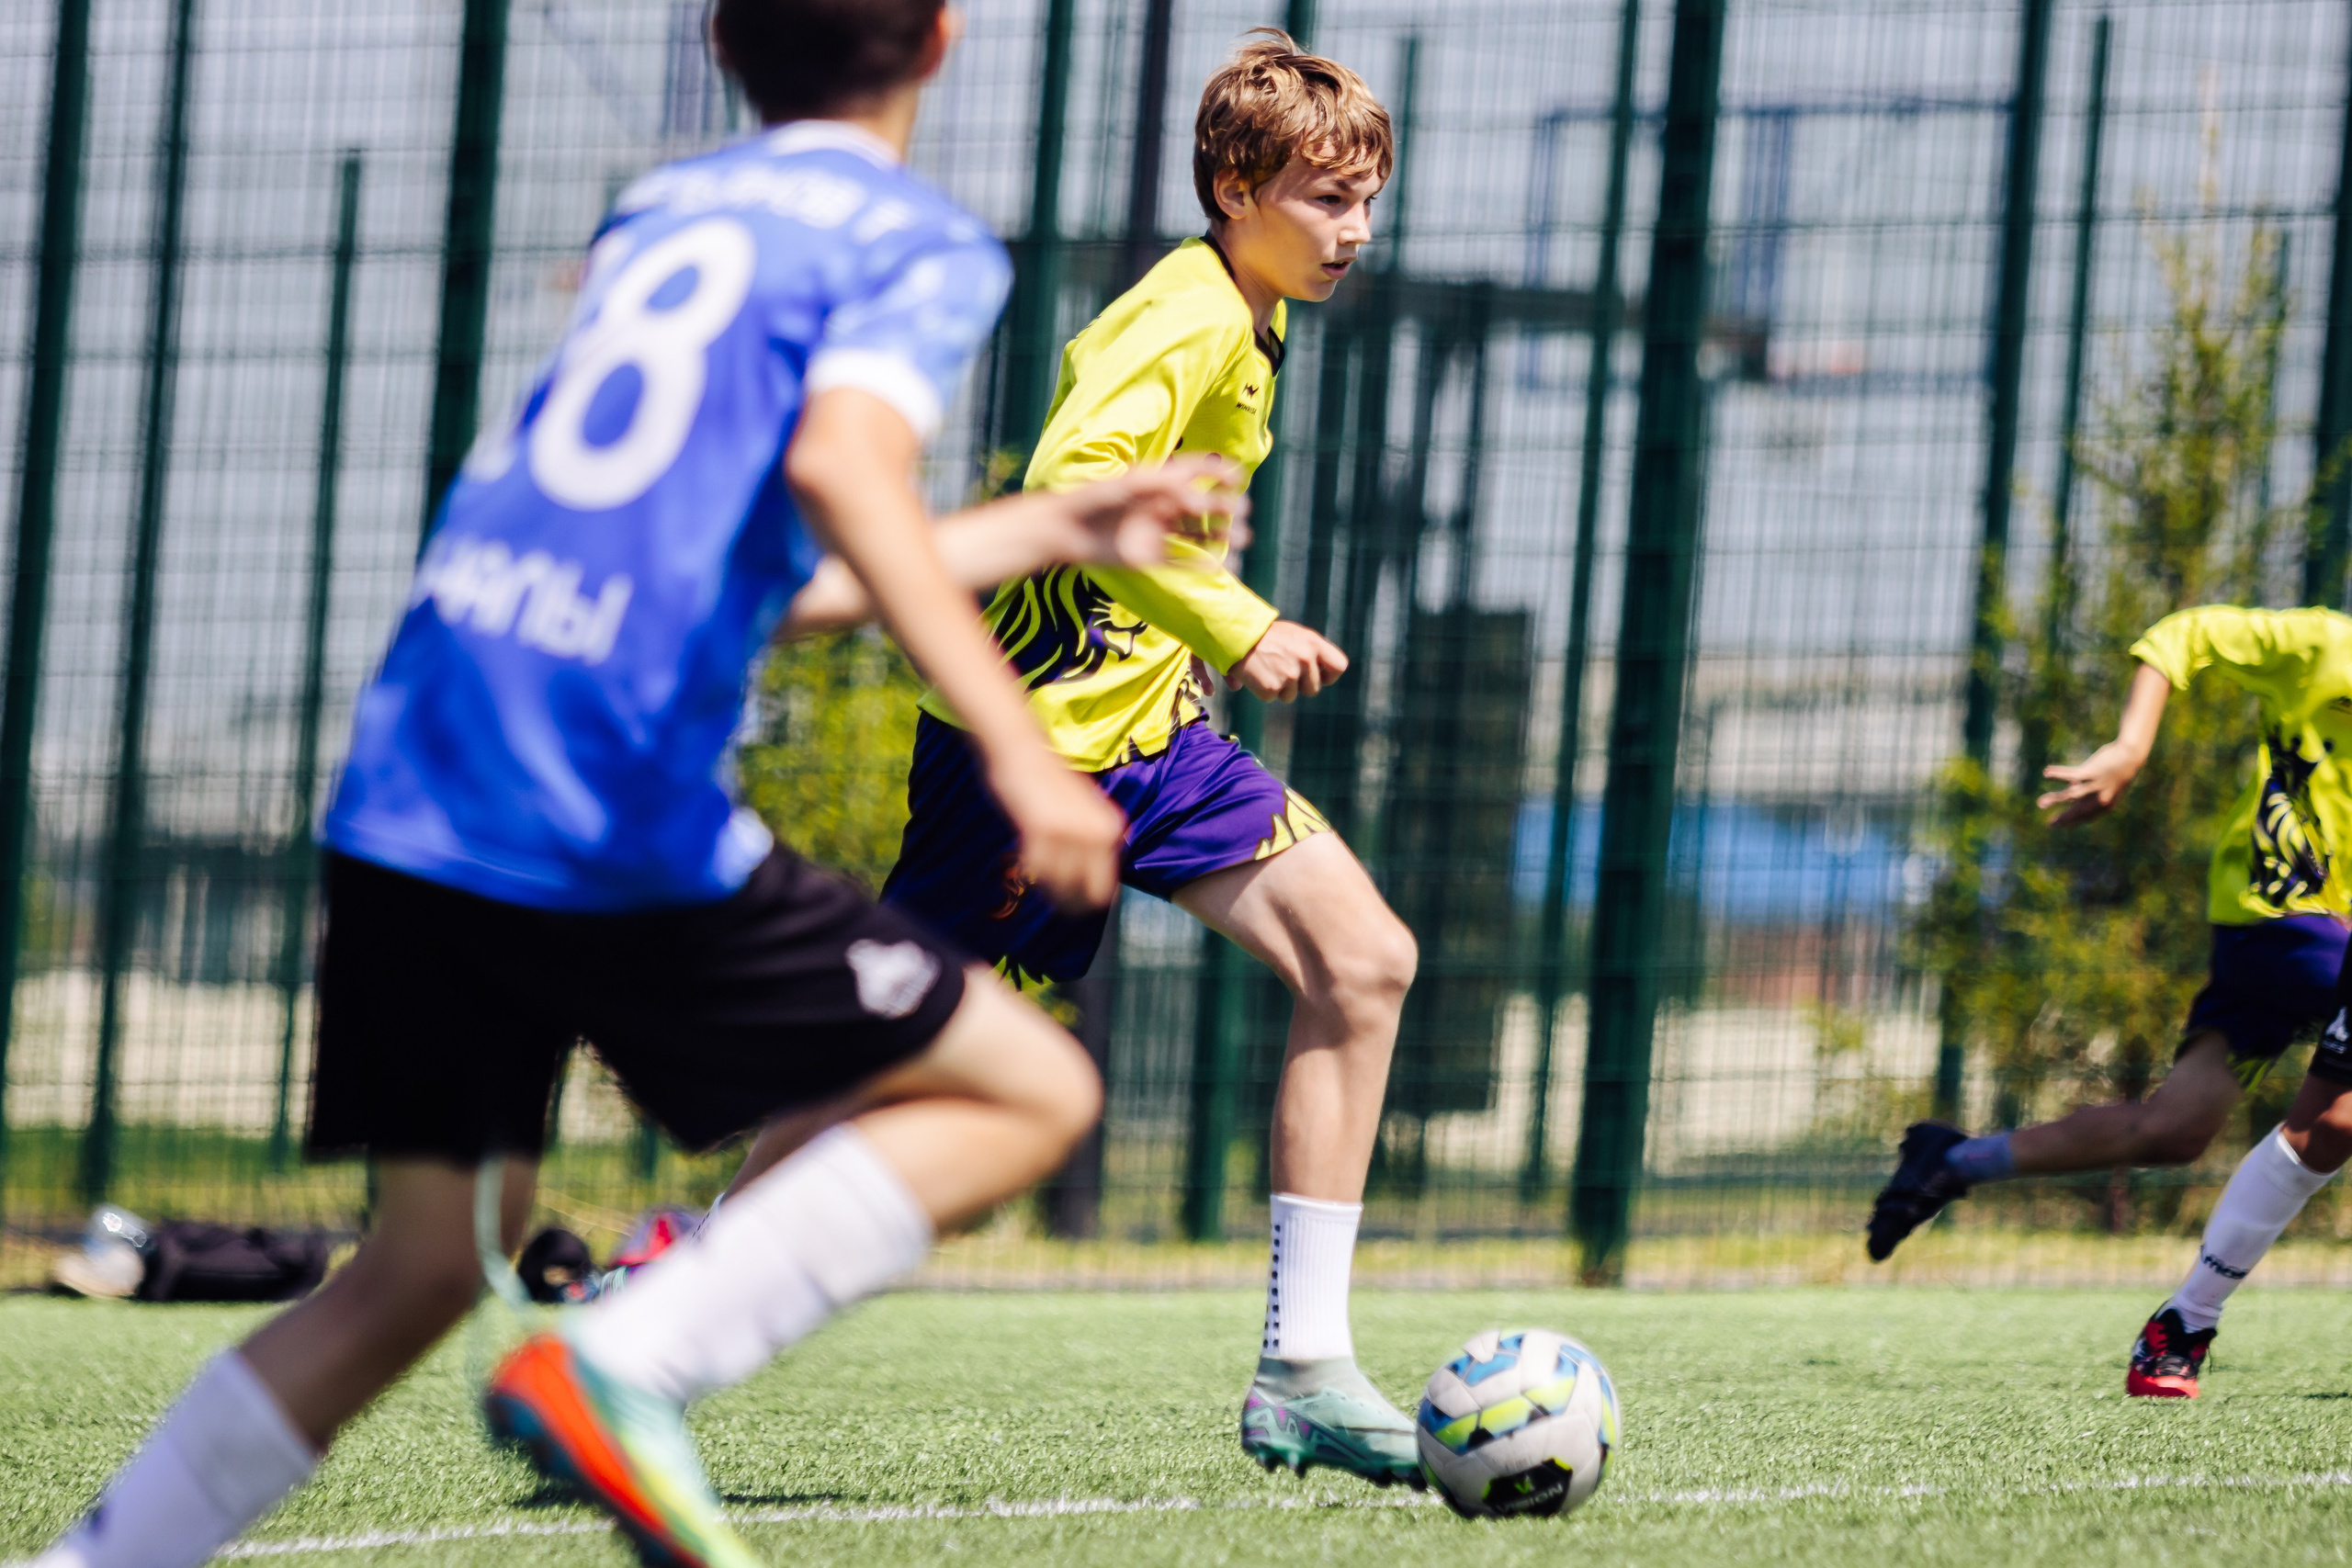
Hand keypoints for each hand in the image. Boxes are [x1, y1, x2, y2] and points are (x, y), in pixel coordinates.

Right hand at [991, 753, 1125, 910]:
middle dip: (1069, 903)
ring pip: (1060, 885)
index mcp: (1110, 827)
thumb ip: (1091, 837)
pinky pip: (1037, 869)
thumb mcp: (1084, 807)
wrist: (1021, 749)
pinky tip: (1025, 868)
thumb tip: (1091, 878)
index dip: (1087, 900)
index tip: (1071, 903)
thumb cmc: (1048, 779)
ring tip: (1038, 884)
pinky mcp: (1041, 828)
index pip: (1105, 886)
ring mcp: (1070, 831)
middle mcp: (1097, 832)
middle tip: (1053, 903)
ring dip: (1047, 890)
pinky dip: (1030, 873)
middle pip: (1086, 894)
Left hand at [1045, 454, 1249, 569]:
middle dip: (1224, 508)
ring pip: (1196, 535)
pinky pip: (1181, 561)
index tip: (1239, 475)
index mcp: (1157, 484)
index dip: (1217, 472)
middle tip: (1244, 512)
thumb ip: (1167, 486)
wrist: (1067, 530)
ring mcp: (1156, 533)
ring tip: (1243, 539)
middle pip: (1200, 507)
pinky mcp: (1149, 558)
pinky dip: (1200, 563)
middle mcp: (1160, 507)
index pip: (1194, 474)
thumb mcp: (1133, 484)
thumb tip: (1200, 496)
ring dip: (1220, 536)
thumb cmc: (1097, 498)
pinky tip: (1220, 565)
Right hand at [1228, 620, 1347, 701]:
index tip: (1318, 675)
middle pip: (1313, 688)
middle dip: (1299, 685)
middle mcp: (1305, 658)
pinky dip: (1263, 690)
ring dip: (1279, 688)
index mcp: (1313, 643)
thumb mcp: (1294, 635)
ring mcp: (1290, 675)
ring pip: (1291, 696)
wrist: (1234, 633)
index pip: (1339, 666)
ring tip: (1266, 668)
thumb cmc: (1264, 634)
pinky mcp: (1273, 688)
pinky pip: (1272, 697)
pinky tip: (1256, 674)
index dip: (1329, 675)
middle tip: (1280, 668)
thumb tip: (1324, 674)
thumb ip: (1311, 651)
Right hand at [2037, 741, 2147, 826]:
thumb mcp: (2107, 785)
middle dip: (2063, 818)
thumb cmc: (2119, 770)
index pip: (2085, 817)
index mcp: (2106, 804)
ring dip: (2054, 799)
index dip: (2071, 822)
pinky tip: (2046, 772)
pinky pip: (2071, 774)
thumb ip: (2090, 790)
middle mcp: (2100, 798)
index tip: (2058, 825)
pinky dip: (2058, 773)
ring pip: (2071, 795)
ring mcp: (2096, 785)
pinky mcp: (2092, 772)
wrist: (2131, 755)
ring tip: (2040, 803)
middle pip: (2078, 811)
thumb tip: (2070, 789)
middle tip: (2050, 825)